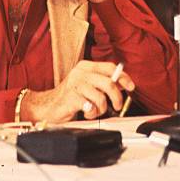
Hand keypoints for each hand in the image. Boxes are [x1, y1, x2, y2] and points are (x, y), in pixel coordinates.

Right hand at [20, 61, 134, 122]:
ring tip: (95, 111)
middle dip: (117, 97)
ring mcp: (75, 85)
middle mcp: (81, 73)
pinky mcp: (71, 98)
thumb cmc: (70, 96)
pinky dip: (92, 114)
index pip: (110, 67)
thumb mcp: (87, 84)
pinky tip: (86, 113)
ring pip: (101, 97)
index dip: (123, 77)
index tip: (131, 87)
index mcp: (86, 66)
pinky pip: (90, 107)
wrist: (48, 106)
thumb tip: (121, 83)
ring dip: (102, 108)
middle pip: (109, 83)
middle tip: (116, 106)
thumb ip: (102, 81)